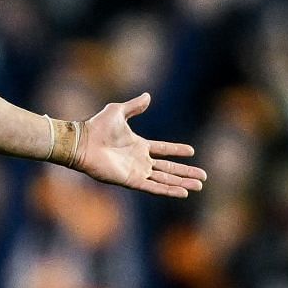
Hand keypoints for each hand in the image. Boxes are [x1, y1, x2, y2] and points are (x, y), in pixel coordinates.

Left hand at [75, 94, 207, 199]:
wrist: (83, 142)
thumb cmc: (97, 127)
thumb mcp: (118, 111)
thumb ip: (134, 106)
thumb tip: (148, 96)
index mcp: (138, 145)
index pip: (163, 149)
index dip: (177, 150)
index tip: (192, 151)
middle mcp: (139, 160)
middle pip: (168, 168)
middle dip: (186, 172)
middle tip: (203, 176)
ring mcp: (136, 171)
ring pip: (165, 179)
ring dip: (182, 183)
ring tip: (199, 186)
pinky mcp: (131, 180)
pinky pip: (153, 186)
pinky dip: (168, 190)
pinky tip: (183, 192)